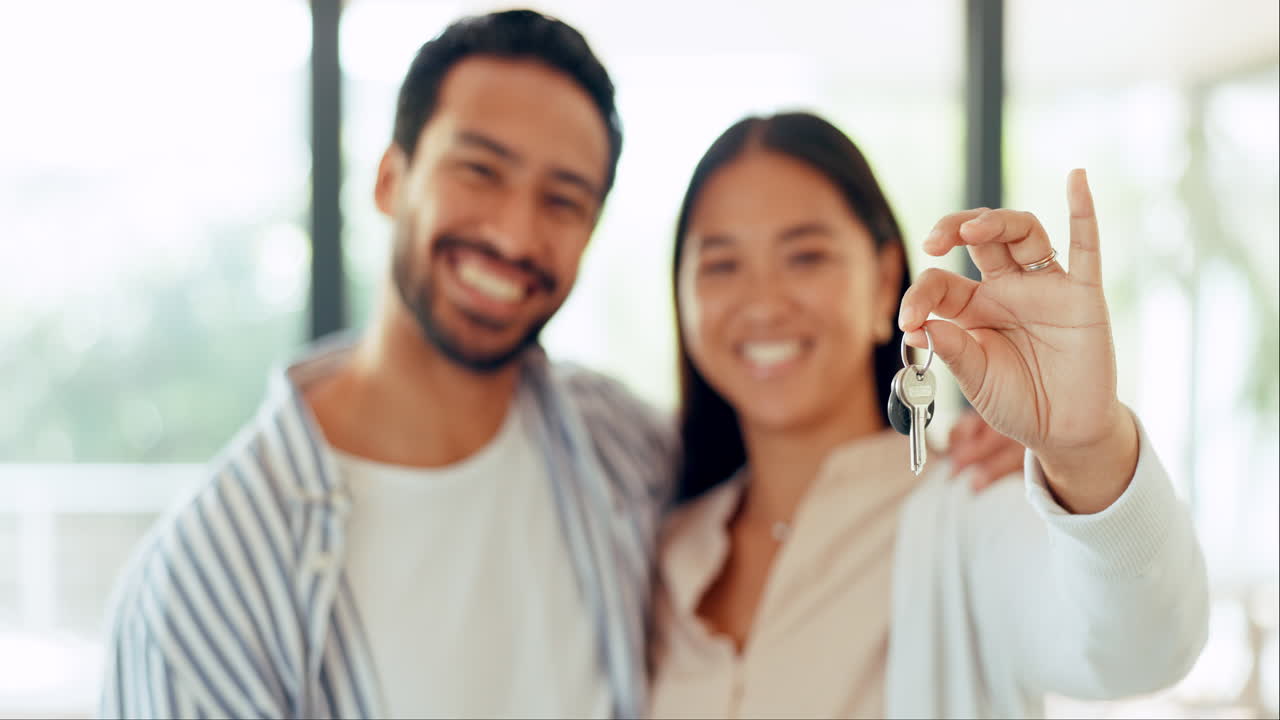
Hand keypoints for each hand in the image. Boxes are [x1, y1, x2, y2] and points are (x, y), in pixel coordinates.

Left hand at [899, 170, 1137, 512]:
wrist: (1065, 431)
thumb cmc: (1017, 403)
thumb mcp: (975, 381)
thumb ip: (953, 352)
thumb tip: (923, 326)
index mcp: (973, 308)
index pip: (941, 282)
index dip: (920, 296)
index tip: (909, 322)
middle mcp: (1007, 289)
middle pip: (979, 237)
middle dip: (951, 228)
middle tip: (934, 242)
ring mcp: (1045, 288)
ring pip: (1022, 232)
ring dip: (997, 220)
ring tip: (971, 227)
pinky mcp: (1082, 296)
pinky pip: (1085, 247)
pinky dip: (1083, 210)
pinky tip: (1076, 178)